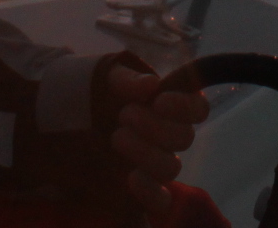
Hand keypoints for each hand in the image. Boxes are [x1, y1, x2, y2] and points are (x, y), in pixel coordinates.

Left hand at [104, 62, 210, 218]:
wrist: (78, 122)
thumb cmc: (103, 93)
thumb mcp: (109, 77)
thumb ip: (127, 78)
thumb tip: (151, 84)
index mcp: (173, 104)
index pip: (199, 109)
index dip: (185, 107)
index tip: (158, 101)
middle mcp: (173, 135)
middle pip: (184, 138)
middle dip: (153, 126)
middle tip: (125, 114)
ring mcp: (161, 162)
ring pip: (171, 167)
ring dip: (145, 153)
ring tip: (117, 136)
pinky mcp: (146, 187)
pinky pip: (161, 200)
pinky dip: (150, 191)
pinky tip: (131, 178)